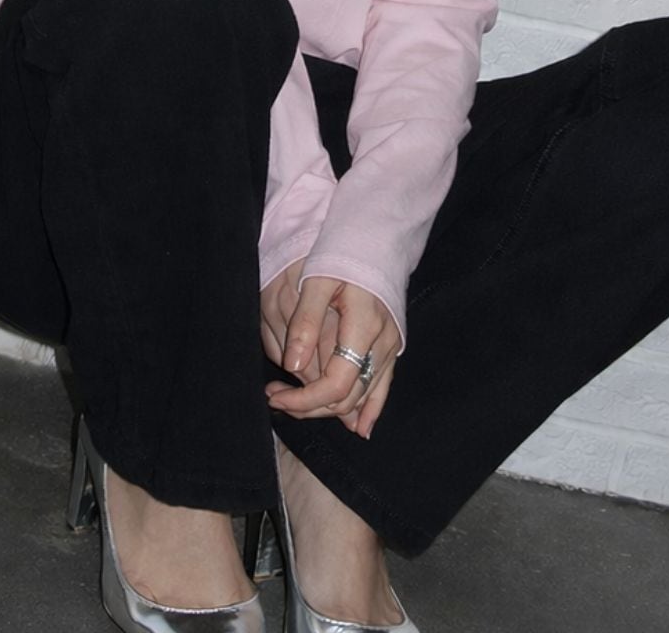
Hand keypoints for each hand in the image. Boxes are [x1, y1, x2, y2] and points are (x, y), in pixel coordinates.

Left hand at [261, 267, 400, 439]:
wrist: (374, 241)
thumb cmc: (342, 254)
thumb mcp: (317, 281)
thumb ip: (306, 323)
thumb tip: (292, 365)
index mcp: (364, 325)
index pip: (337, 382)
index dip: (306, 399)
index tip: (276, 396)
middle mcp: (383, 342)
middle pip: (349, 396)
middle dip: (310, 406)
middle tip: (276, 397)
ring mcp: (392, 347)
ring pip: (364, 396)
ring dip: (329, 408)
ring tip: (295, 405)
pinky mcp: (392, 347)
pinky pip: (383, 387)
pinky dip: (370, 409)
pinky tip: (359, 428)